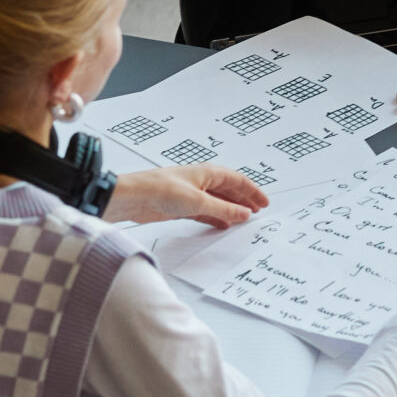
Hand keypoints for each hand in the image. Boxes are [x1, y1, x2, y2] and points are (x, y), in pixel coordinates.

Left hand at [105, 166, 267, 227]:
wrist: (132, 198)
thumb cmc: (160, 190)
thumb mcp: (198, 201)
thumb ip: (223, 209)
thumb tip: (244, 213)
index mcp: (207, 172)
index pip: (237, 180)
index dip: (252, 191)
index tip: (263, 203)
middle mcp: (200, 181)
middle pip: (228, 190)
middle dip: (244, 200)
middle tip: (257, 212)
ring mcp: (190, 194)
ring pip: (217, 201)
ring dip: (231, 210)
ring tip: (243, 220)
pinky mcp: (180, 207)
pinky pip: (205, 212)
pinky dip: (215, 217)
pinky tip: (221, 225)